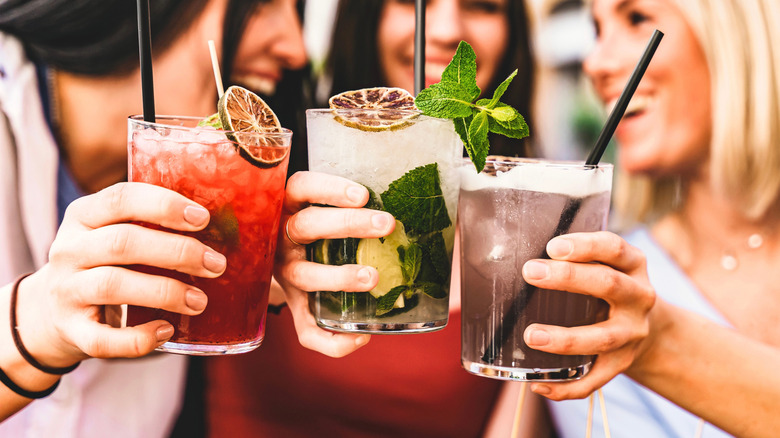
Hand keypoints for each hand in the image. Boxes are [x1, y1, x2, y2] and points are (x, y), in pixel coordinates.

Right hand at [14, 182, 224, 368]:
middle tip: (216, 265)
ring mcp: (66, 291)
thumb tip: (225, 225)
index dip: (164, 206)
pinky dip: (137, 339)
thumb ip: (152, 223)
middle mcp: (69, 249)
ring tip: (200, 301)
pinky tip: (167, 331)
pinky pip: (103, 339)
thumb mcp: (114, 232)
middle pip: (123, 242)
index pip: (121, 199)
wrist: (50, 311)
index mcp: (84, 216)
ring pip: (113, 285)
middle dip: (177, 252)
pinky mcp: (71, 330)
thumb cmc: (104, 263)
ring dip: (164, 292)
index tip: (203, 218)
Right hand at [274, 171, 394, 356]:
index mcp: (289, 206)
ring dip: (339, 277)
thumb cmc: (314, 223)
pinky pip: (305, 330)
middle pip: (307, 226)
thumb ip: (351, 203)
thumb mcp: (319, 205)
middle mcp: (282, 239)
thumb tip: (408, 201)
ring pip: (304, 275)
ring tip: (372, 276)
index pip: (302, 187)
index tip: (363, 194)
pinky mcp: (293, 305)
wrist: (269, 257)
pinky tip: (362, 337)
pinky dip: (331, 341)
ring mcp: (285, 274)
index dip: (329, 189)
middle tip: (387, 224)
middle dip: (348, 224)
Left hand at [520, 231, 655, 399]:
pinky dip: (566, 387)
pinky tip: (537, 383)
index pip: (614, 248)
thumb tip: (509, 253)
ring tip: (531, 335)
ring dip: (565, 338)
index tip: (552, 246)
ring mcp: (633, 334)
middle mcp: (639, 298)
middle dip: (567, 278)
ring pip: (602, 338)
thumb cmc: (606, 287)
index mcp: (633, 265)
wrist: (648, 327)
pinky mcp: (622, 364)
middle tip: (530, 272)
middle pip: (608, 284)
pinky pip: (594, 380)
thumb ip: (574, 257)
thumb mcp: (604, 264)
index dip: (585, 245)